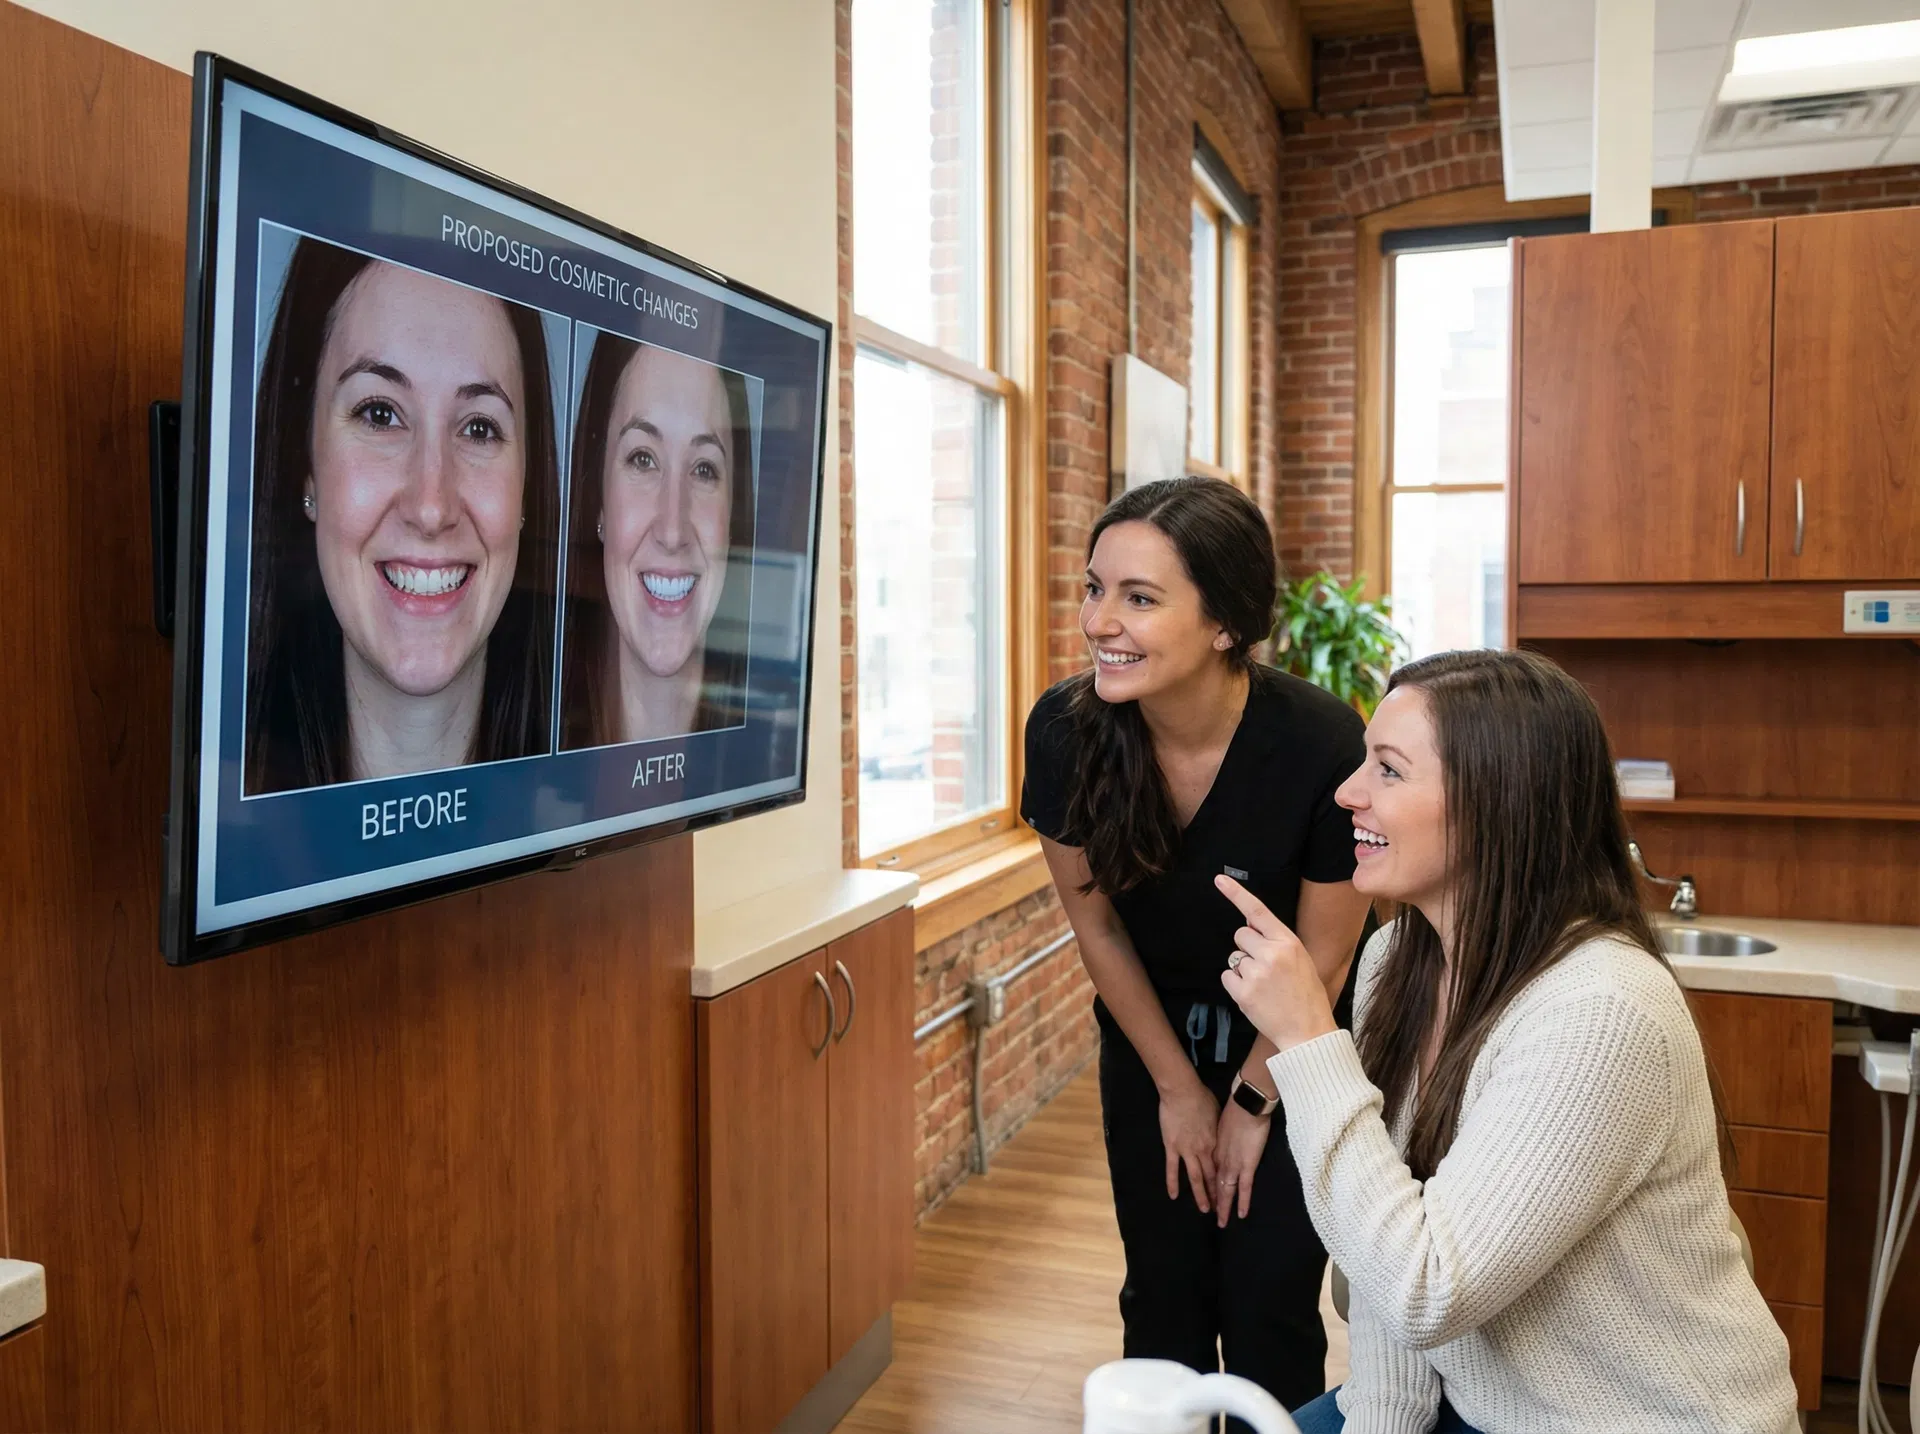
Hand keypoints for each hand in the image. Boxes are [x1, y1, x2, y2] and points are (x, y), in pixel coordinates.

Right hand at [1158, 1078, 1219, 1213]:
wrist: (1183, 1091)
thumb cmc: (1202, 1098)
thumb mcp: (1217, 1114)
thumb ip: (1218, 1130)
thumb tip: (1221, 1137)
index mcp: (1216, 1143)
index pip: (1223, 1167)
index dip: (1228, 1182)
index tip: (1232, 1194)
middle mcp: (1204, 1151)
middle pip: (1212, 1177)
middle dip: (1218, 1195)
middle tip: (1222, 1211)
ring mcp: (1187, 1150)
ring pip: (1196, 1178)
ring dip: (1201, 1195)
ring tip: (1205, 1210)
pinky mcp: (1172, 1147)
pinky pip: (1173, 1168)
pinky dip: (1173, 1182)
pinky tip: (1173, 1196)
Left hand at [1213, 1095, 1268, 1226]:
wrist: (1245, 1104)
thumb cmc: (1234, 1107)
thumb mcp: (1219, 1121)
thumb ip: (1219, 1132)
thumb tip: (1220, 1135)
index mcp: (1214, 1148)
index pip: (1209, 1170)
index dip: (1207, 1183)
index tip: (1206, 1193)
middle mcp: (1220, 1159)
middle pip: (1214, 1184)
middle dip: (1212, 1200)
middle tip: (1209, 1213)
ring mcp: (1232, 1164)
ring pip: (1226, 1190)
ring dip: (1223, 1207)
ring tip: (1221, 1222)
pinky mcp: (1247, 1165)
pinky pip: (1244, 1188)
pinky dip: (1242, 1202)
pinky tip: (1240, 1215)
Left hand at [1217, 874, 1338, 1052]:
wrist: (1309, 1032)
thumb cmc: (1306, 995)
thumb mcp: (1300, 960)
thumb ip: (1276, 941)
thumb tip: (1248, 921)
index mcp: (1288, 942)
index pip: (1257, 911)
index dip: (1237, 894)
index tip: (1219, 880)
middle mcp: (1271, 953)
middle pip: (1240, 935)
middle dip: (1247, 948)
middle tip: (1265, 968)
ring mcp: (1256, 973)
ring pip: (1234, 958)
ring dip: (1244, 970)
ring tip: (1265, 987)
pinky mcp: (1243, 992)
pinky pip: (1227, 977)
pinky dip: (1236, 985)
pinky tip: (1255, 996)